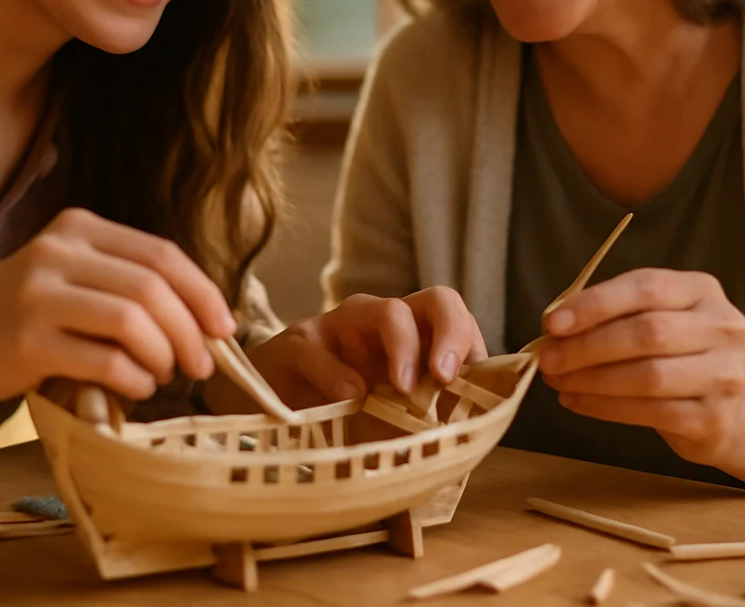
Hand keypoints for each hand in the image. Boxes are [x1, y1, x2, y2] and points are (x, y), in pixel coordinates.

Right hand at [0, 208, 235, 402]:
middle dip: (189, 331)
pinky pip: (102, 361)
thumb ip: (127, 282)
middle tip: (201, 365)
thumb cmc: (26, 312)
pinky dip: (133, 378)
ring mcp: (38, 296)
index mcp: (79, 228)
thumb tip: (207, 320)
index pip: (161, 254)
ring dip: (162, 355)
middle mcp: (58, 252)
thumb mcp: (72, 274)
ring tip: (164, 375)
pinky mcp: (26, 342)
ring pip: (131, 321)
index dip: (202, 293)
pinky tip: (136, 387)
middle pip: (151, 288)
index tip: (224, 327)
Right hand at [238, 287, 487, 408]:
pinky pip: (322, 348)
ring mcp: (341, 327)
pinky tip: (347, 402)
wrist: (265, 409)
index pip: (458, 323)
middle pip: (437, 299)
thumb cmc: (337, 414)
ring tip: (405, 390)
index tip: (479, 391)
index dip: (474, 349)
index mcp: (413, 339)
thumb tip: (463, 445)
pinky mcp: (299, 343)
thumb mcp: (386, 419)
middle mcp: (384, 323)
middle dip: (452, 332)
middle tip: (445, 376)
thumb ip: (419, 423)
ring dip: (404, 347)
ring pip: (386, 310)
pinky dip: (338, 375)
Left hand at [540, 269, 744, 464]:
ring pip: (648, 376)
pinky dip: (604, 407)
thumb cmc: (677, 354)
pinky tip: (577, 402)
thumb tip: (555, 329)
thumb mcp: (655, 318)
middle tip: (547, 358)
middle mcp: (723, 327)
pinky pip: (650, 412)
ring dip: (591, 380)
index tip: (553, 323)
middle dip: (587, 347)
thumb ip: (613, 315)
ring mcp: (724, 375)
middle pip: (647, 332)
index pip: (646, 287)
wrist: (732, 409)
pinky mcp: (712, 418)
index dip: (595, 304)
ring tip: (558, 382)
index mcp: (702, 290)